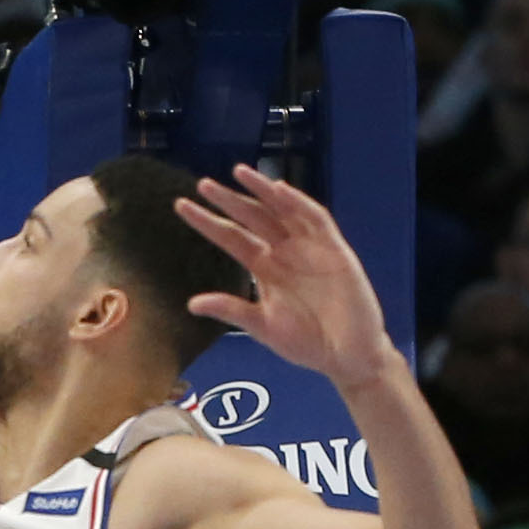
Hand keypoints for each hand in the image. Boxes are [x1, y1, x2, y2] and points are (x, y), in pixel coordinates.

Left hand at [173, 165, 404, 393]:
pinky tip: (279, 191)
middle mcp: (283, 252)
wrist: (346, 355)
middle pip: (252, 218)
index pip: (231, 238)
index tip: (182, 206)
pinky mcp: (334, 249)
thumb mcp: (262, 326)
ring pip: (282, 211)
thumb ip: (231, 310)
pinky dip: (298, 204)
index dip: (208, 222)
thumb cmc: (306, 342)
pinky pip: (316, 220)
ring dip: (263, 191)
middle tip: (203, 184)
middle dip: (229, 201)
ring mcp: (309, 247)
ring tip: (240, 173)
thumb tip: (192, 304)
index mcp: (264, 269)